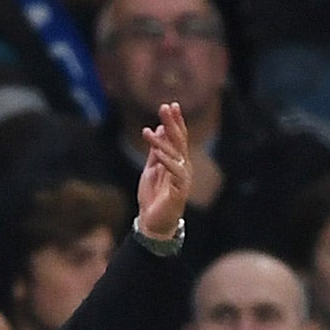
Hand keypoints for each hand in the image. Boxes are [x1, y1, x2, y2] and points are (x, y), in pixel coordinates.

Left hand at [135, 102, 190, 240]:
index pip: (178, 137)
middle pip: (179, 141)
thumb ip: (156, 151)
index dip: (175, 121)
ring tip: (146, 131)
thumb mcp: (151, 169)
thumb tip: (160, 129)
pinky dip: (165, 161)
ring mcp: (183, 178)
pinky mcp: (180, 190)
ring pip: (175, 155)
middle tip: (165, 107)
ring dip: (161, 141)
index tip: (170, 105)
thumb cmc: (153, 198)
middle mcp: (183, 167)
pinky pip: (174, 172)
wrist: (153, 224)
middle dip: (172, 123)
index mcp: (177, 162)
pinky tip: (157, 152)